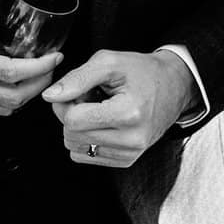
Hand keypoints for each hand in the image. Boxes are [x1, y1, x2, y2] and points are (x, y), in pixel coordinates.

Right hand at [0, 0, 61, 119]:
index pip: (8, 72)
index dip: (38, 67)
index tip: (53, 56)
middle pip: (11, 98)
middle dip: (38, 85)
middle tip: (49, 67)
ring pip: (0, 110)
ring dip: (23, 97)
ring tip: (34, 78)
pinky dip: (4, 105)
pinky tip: (8, 89)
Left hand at [43, 50, 195, 168]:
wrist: (173, 87)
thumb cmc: (141, 72)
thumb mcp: (109, 63)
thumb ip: (76, 78)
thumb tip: (50, 96)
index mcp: (128, 114)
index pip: (72, 120)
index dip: (65, 102)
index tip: (78, 90)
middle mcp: (131, 140)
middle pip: (71, 135)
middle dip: (71, 114)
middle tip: (88, 97)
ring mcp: (130, 154)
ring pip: (76, 149)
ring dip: (79, 128)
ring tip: (97, 109)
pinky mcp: (127, 160)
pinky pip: (87, 156)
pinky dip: (88, 139)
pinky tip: (103, 123)